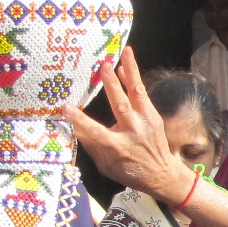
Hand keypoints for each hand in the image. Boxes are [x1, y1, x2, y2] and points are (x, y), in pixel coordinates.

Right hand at [64, 49, 192, 204]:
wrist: (162, 174)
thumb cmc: (128, 171)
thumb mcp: (106, 166)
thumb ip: (92, 145)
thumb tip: (74, 126)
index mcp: (117, 147)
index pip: (95, 132)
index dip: (80, 120)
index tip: (66, 107)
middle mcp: (132, 132)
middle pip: (120, 105)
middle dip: (111, 85)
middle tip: (103, 66)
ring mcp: (145, 123)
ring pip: (137, 93)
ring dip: (130, 71)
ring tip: (125, 52)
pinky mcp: (153, 116)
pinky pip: (142, 95)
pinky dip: (133, 80)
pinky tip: (125, 67)